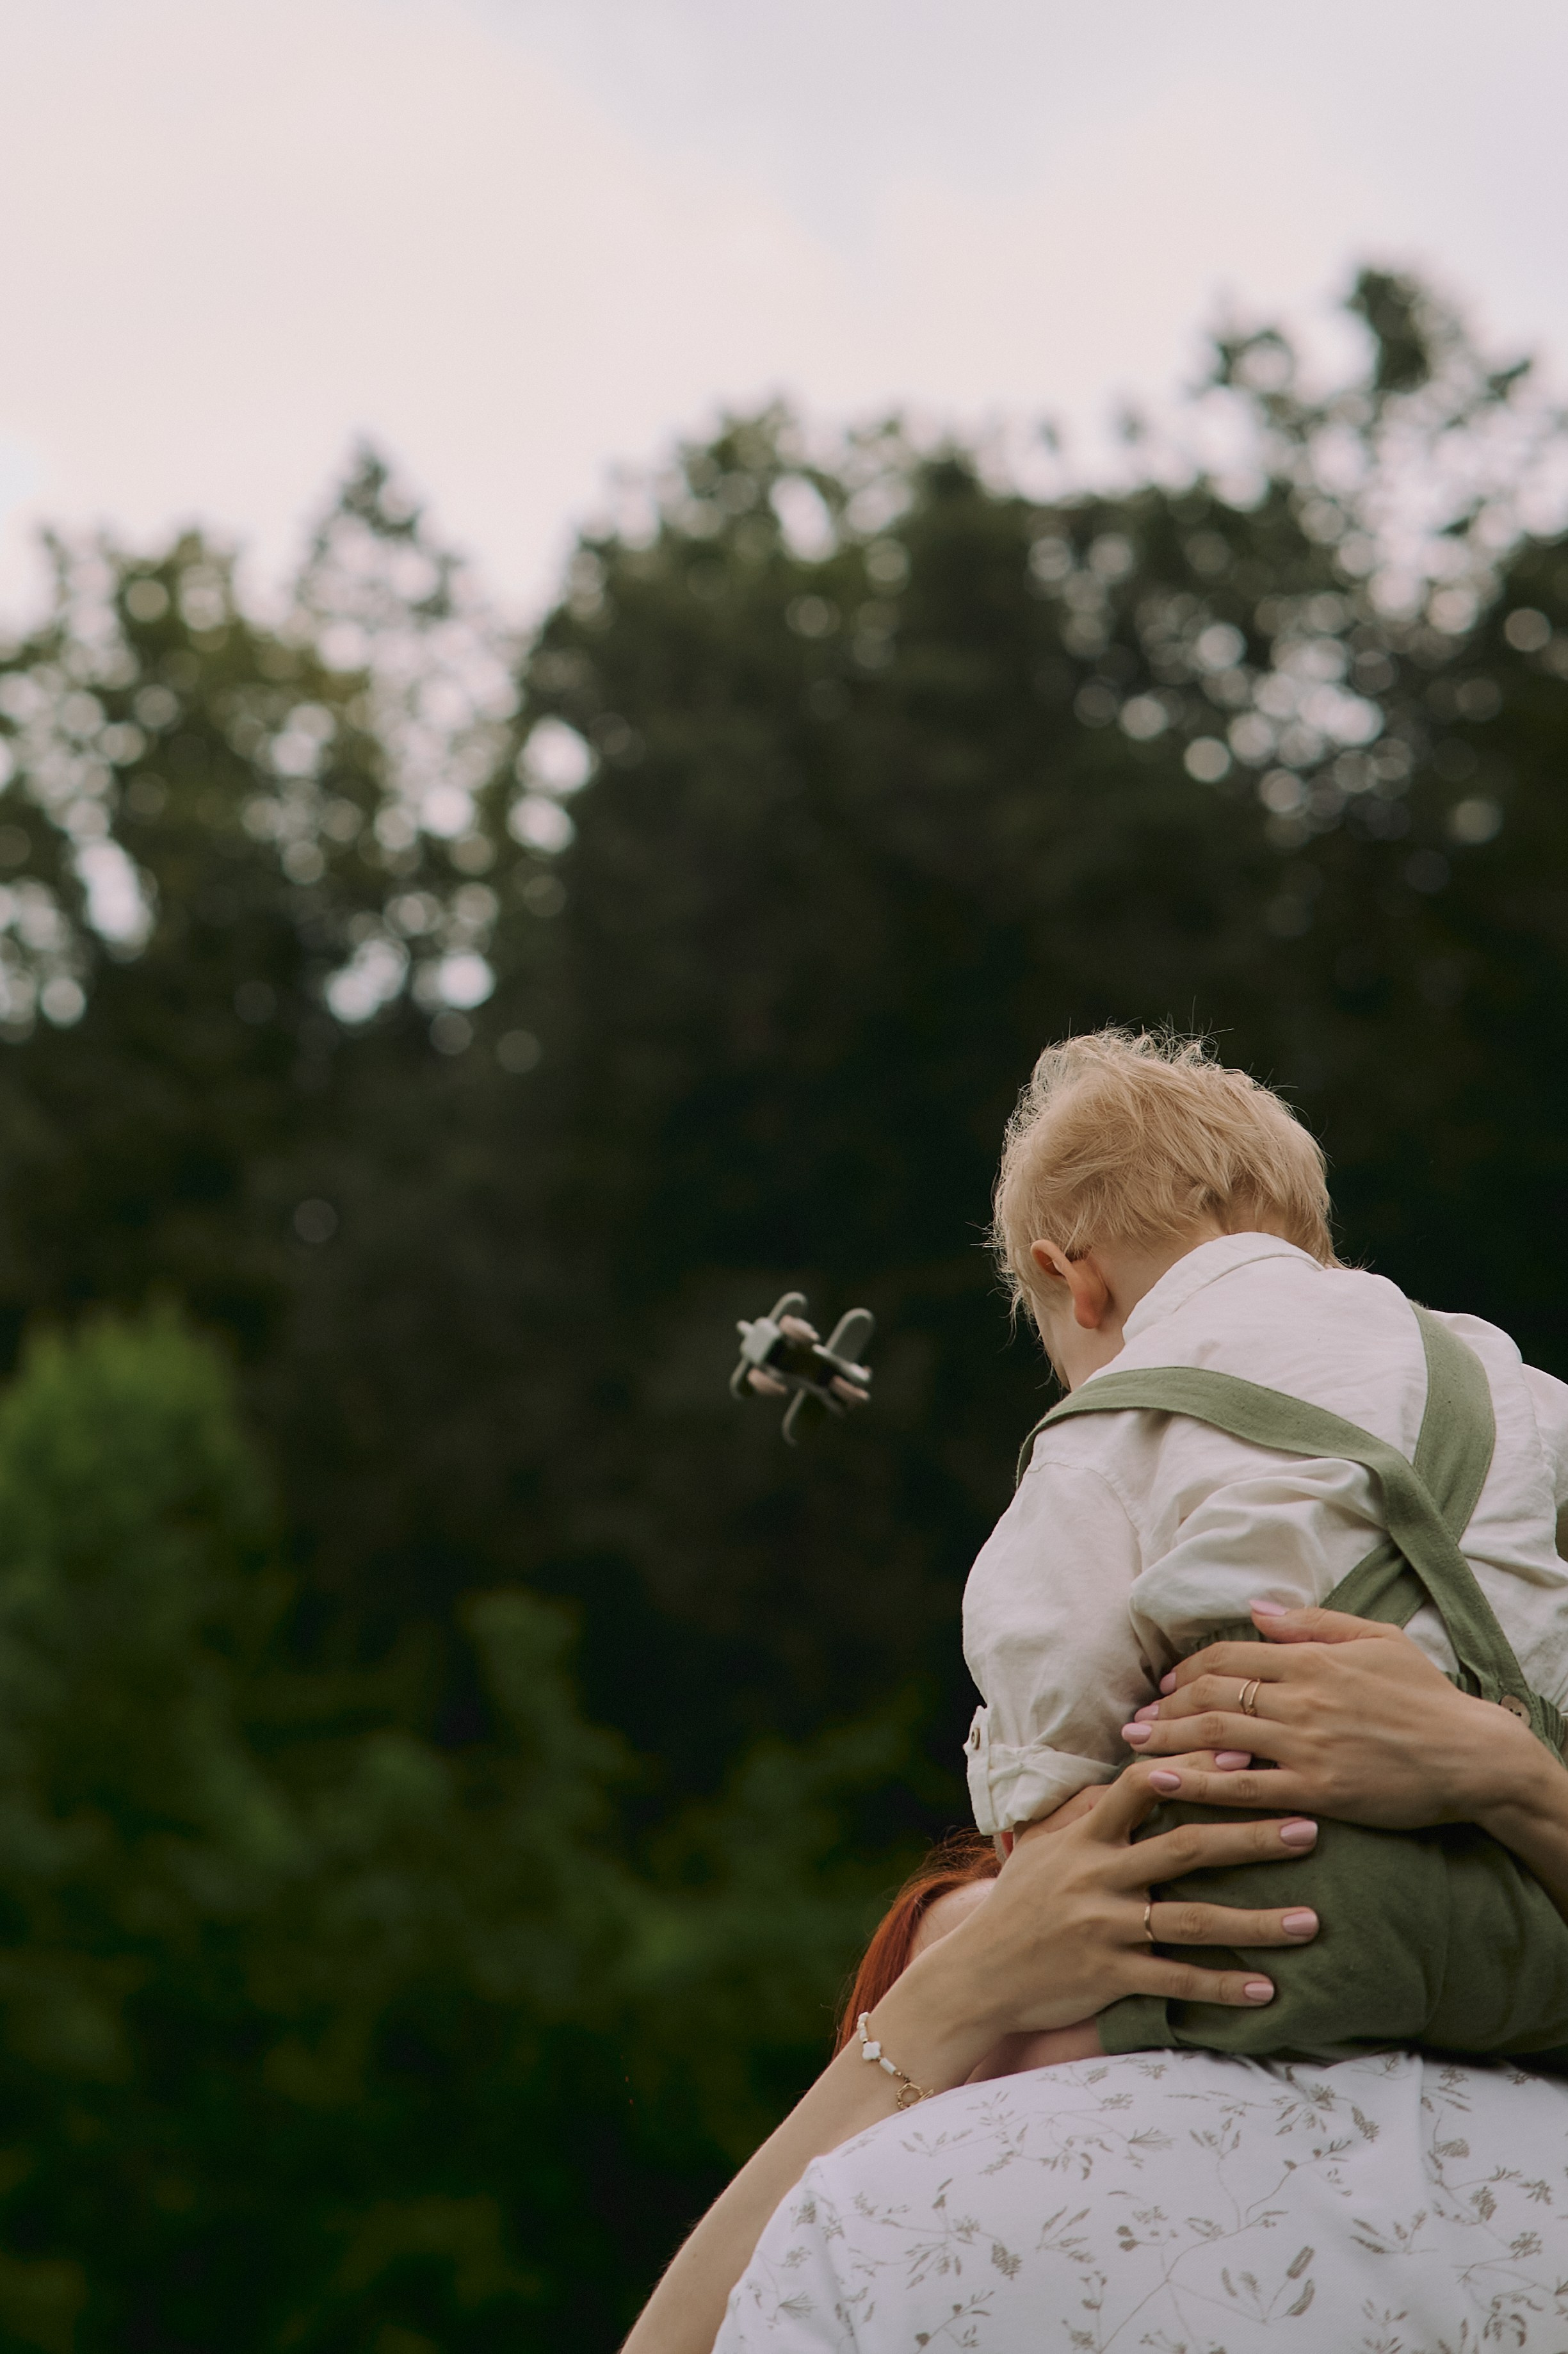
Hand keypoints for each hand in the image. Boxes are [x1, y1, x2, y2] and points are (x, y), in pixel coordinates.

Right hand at [891, 1758, 1320, 2063]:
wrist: (976, 1976)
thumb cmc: (1018, 1903)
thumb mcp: (1044, 1847)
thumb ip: (1091, 1810)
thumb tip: (1142, 1769)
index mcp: (1084, 1838)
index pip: (1139, 1786)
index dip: (1190, 1769)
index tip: (1244, 1760)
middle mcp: (1097, 1878)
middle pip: (1185, 1848)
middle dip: (1251, 1836)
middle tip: (1308, 1829)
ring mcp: (1105, 1929)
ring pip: (1193, 1922)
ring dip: (1257, 1922)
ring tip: (1311, 1920)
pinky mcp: (1110, 1978)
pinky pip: (1177, 1983)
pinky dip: (1223, 1987)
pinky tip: (1267, 1988)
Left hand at [1119, 1600, 1541, 1829]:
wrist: (1472, 1755)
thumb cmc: (1426, 1695)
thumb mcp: (1376, 1638)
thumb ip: (1314, 1622)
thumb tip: (1258, 1608)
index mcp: (1313, 1659)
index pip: (1231, 1655)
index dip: (1190, 1668)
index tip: (1166, 1682)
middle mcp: (1302, 1699)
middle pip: (1215, 1694)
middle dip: (1167, 1705)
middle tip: (1136, 1719)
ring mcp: (1307, 1746)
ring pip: (1219, 1737)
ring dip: (1169, 1740)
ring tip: (1134, 1747)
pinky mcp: (1317, 1791)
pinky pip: (1248, 1789)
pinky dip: (1202, 1783)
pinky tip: (1168, 1783)